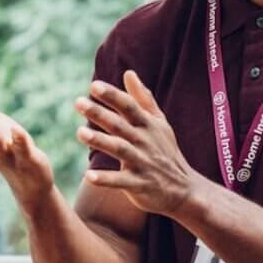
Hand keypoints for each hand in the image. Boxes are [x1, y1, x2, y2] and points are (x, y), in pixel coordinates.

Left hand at [77, 70, 195, 215]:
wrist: (184, 189)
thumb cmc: (166, 151)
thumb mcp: (159, 123)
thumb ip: (143, 99)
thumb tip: (129, 73)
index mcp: (148, 125)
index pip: (129, 106)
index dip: (113, 96)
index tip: (94, 86)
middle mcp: (145, 142)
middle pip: (120, 125)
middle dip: (100, 114)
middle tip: (78, 102)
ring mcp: (143, 163)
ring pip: (120, 150)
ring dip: (100, 141)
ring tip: (80, 133)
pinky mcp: (139, 184)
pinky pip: (121, 181)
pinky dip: (106, 179)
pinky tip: (88, 176)